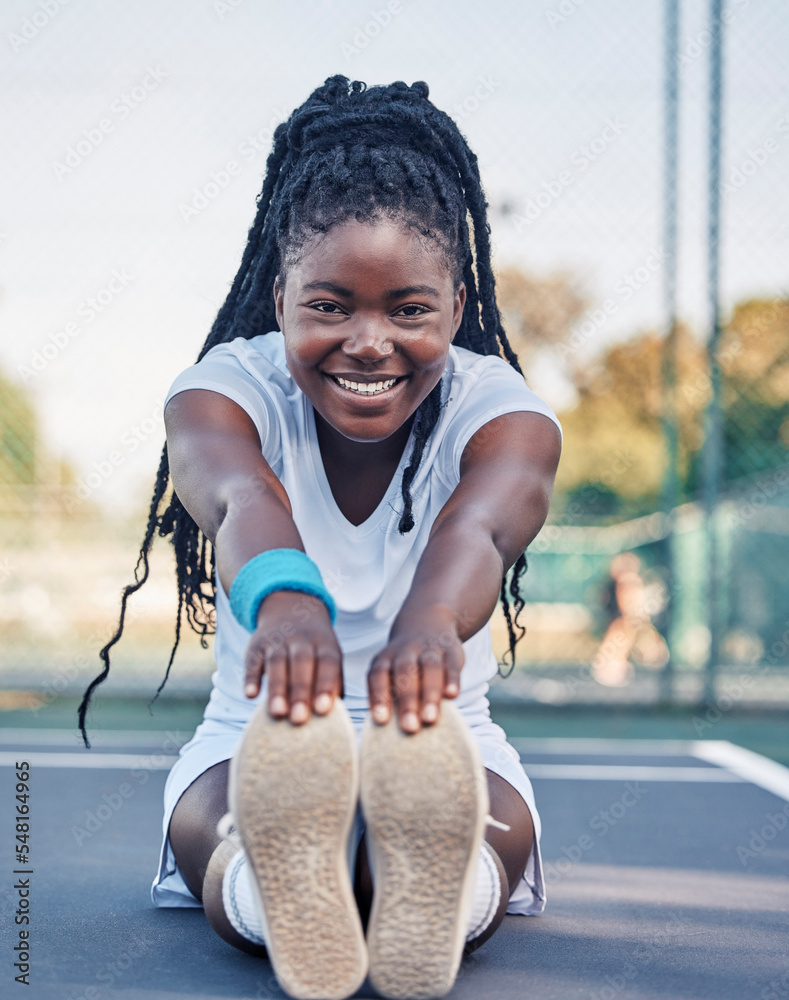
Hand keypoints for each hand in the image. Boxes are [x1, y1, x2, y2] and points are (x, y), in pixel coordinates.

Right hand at [243, 590, 342, 724]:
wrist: (290, 611)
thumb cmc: (315, 649)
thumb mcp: (330, 656)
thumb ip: (334, 683)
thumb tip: (336, 718)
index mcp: (325, 644)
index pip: (328, 663)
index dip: (325, 685)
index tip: (323, 710)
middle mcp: (302, 639)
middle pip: (302, 663)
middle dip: (301, 691)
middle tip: (299, 719)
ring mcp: (278, 640)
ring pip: (277, 662)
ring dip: (277, 688)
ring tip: (278, 713)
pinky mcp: (257, 644)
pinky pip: (253, 660)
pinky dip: (251, 677)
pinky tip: (250, 695)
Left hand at [367, 604, 463, 733]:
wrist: (427, 622)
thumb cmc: (404, 663)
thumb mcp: (390, 671)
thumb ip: (389, 697)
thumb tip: (384, 736)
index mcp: (385, 659)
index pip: (378, 675)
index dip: (378, 696)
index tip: (380, 720)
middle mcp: (405, 652)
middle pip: (404, 673)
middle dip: (407, 701)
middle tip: (409, 728)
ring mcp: (428, 649)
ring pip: (429, 668)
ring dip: (429, 693)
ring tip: (430, 719)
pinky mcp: (450, 650)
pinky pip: (451, 664)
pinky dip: (452, 679)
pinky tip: (453, 696)